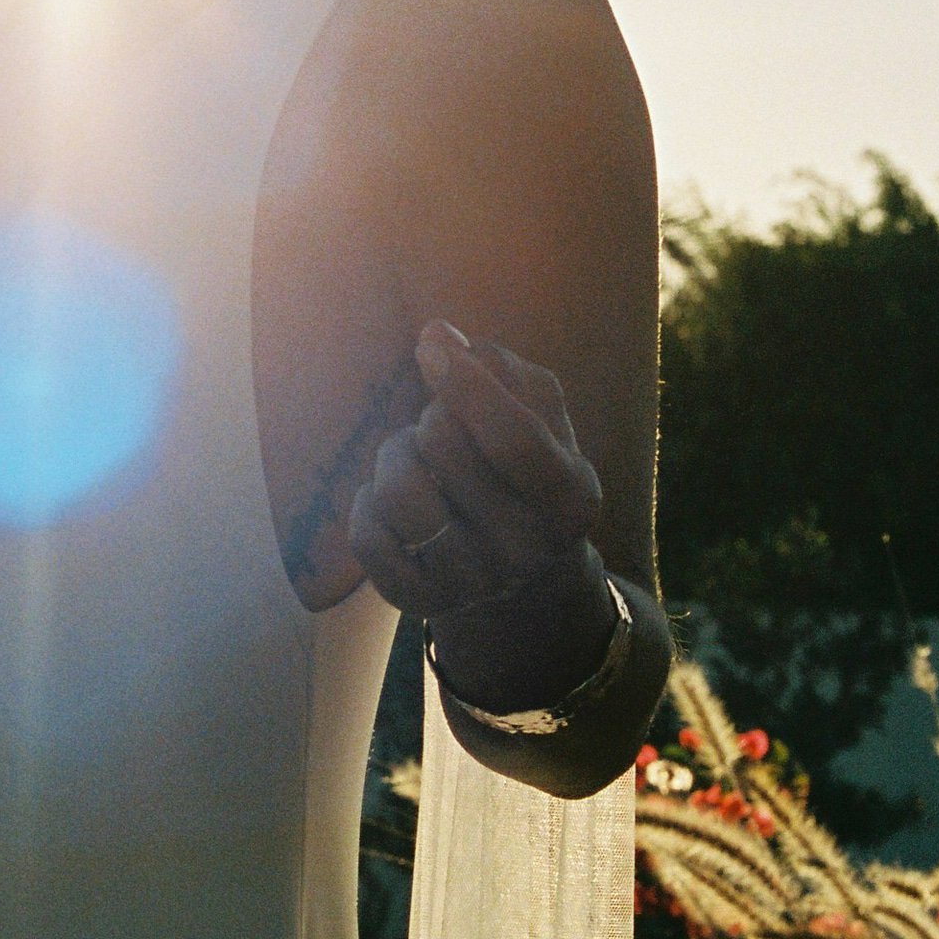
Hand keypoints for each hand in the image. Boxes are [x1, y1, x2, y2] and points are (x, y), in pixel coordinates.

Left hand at [348, 323, 616, 718]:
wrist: (522, 569)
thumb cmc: (525, 467)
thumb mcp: (540, 416)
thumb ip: (501, 368)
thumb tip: (439, 335)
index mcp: (572, 500)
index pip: (512, 436)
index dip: (465, 381)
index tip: (432, 343)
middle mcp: (527, 551)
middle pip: (443, 444)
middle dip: (432, 415)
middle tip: (443, 428)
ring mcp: (473, 584)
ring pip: (398, 493)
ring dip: (395, 455)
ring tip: (414, 460)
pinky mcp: (421, 603)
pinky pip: (366, 535)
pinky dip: (367, 502)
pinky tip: (393, 503)